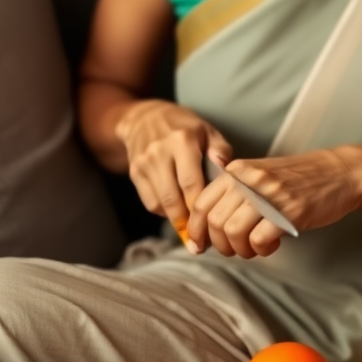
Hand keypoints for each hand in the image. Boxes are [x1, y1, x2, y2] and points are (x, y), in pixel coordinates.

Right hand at [115, 100, 233, 233]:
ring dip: (177, 221)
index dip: (201, 208)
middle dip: (188, 223)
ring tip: (192, 234)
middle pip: (173, 198)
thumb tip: (227, 172)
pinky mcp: (134, 172)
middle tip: (201, 243)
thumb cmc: (185, 127)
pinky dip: (164, 212)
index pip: (191, 182)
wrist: (144, 118)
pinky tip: (177, 213)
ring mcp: (144, 163)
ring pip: (160, 203)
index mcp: (182, 140)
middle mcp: (160, 152)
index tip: (213, 226)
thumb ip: (220, 150)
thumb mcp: (207, 131)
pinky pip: (150, 202)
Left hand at [186, 146, 361, 258]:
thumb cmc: (301, 179)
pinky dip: (262, 250)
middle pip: (213, 222)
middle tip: (236, 249)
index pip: (201, 203)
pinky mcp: (289, 211)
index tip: (199, 246)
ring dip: (241, 250)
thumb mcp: (261, 177)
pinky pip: (259, 240)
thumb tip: (207, 227)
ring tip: (255, 248)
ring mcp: (269, 194)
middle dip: (220, 245)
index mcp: (239, 171)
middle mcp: (249, 180)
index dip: (195, 230)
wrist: (342, 172)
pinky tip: (274, 243)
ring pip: (232, 232)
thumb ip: (236, 194)